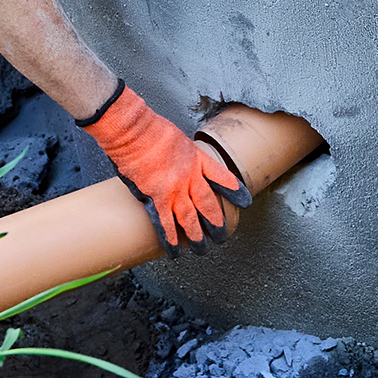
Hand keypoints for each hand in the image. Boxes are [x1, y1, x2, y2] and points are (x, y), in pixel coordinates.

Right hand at [76, 81, 250, 254]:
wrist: (134, 130)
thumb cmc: (149, 128)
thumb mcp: (176, 136)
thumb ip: (180, 151)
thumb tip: (174, 158)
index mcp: (196, 158)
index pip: (221, 176)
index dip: (233, 190)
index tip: (244, 200)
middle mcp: (190, 175)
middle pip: (208, 203)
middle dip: (216, 222)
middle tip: (222, 235)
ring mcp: (175, 188)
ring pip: (190, 218)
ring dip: (196, 235)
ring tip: (202, 249)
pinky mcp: (156, 196)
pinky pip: (165, 222)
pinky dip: (171, 237)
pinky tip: (175, 248)